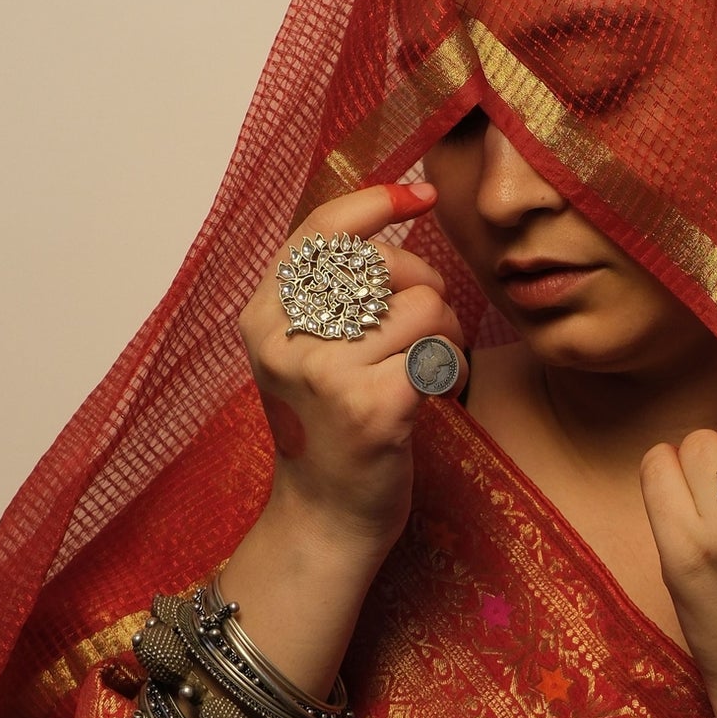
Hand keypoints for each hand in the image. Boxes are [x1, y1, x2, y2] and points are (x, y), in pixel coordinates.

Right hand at [240, 182, 467, 563]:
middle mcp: (285, 342)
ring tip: (424, 370)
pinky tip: (437, 394)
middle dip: (423, 286)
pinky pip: (441, 349)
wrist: (326, 522)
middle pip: (385, 263)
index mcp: (262, 319)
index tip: (422, 196)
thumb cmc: (330, 428)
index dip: (377, 202)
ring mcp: (326, 375)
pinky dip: (454, 368)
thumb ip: (331, 290)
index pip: (320, 230)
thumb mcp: (306, 352)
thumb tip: (401, 204)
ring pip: (423, 305)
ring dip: (445, 335)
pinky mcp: (372, 408)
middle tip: (420, 334)